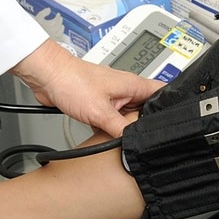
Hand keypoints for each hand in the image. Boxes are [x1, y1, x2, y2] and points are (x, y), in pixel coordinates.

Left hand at [10, 40, 164, 136]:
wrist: (47, 77)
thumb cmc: (71, 81)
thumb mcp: (100, 112)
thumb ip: (120, 129)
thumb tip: (134, 141)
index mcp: (133, 85)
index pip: (164, 94)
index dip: (171, 108)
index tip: (172, 124)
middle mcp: (125, 90)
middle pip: (146, 111)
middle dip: (145, 125)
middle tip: (143, 138)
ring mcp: (113, 98)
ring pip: (128, 118)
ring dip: (125, 128)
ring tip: (122, 138)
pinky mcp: (99, 105)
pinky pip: (112, 121)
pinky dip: (110, 130)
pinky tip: (105, 137)